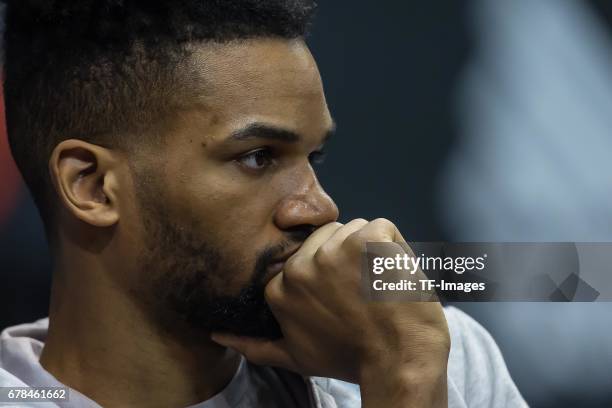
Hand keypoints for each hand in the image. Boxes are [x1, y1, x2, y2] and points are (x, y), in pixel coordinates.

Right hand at [212, 219, 449, 406]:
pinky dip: (395, 247)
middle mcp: (301, 265)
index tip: (343, 298)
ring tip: (377, 287)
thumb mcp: (295, 356)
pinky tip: (393, 276)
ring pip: (355, 230)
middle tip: (361, 293)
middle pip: (329, 236)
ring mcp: (335, 249)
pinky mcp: (368, 240)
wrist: (399, 361)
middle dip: (348, 257)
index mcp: (280, 286)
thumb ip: (254, 344)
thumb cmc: (351, 357)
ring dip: (371, 253)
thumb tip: (217, 335)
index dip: (331, 272)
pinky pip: (383, 228)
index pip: (308, 254)